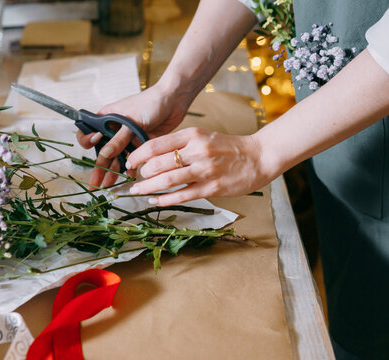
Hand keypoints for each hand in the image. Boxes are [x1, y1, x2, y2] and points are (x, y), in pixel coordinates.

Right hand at [76, 84, 188, 187]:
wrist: (174, 100)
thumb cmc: (150, 103)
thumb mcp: (131, 121)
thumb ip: (118, 139)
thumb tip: (104, 154)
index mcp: (106, 118)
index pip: (88, 131)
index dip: (87, 141)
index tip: (91, 146)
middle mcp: (114, 129)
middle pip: (102, 151)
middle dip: (99, 168)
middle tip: (95, 184)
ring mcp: (127, 138)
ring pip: (117, 158)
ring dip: (113, 172)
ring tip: (108, 186)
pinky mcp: (140, 144)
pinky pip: (132, 159)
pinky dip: (130, 168)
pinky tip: (129, 176)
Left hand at [125, 127, 272, 205]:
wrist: (259, 156)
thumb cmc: (228, 147)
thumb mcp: (203, 136)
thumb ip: (181, 144)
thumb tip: (153, 155)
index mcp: (193, 135)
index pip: (156, 144)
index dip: (138, 155)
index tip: (129, 162)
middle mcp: (198, 150)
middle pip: (158, 163)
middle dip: (141, 173)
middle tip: (134, 179)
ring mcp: (205, 170)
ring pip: (167, 180)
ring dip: (148, 187)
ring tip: (137, 191)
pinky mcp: (212, 188)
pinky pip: (182, 195)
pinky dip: (164, 199)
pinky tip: (154, 200)